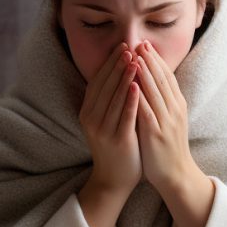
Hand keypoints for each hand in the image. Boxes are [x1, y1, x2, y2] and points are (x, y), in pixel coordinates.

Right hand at [78, 42, 141, 195]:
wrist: (114, 180)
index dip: (109, 63)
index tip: (122, 47)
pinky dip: (130, 100)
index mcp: (88, 112)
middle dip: (117, 65)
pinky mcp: (117, 140)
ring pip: (114, 98)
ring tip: (134, 60)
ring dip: (124, 78)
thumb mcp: (107, 120)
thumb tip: (119, 72)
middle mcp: (91, 119)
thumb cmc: (116, 146)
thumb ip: (110, 99)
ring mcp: (103, 130)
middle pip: (105, 86)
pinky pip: (124, 116)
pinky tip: (138, 86)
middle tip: (129, 47)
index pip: (98, 81)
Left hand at [133, 40, 195, 195]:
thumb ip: (163, 103)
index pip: (167, 77)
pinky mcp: (157, 133)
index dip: (156, 60)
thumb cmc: (168, 149)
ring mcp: (167, 121)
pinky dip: (139, 96)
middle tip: (140, 42)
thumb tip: (151, 84)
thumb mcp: (169, 122)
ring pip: (155, 92)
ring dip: (144, 72)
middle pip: (162, 79)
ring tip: (135, 56)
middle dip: (150, 60)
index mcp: (177, 106)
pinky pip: (146, 111)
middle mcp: (174, 110)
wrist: (177, 175)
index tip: (146, 45)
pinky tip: (130, 85)